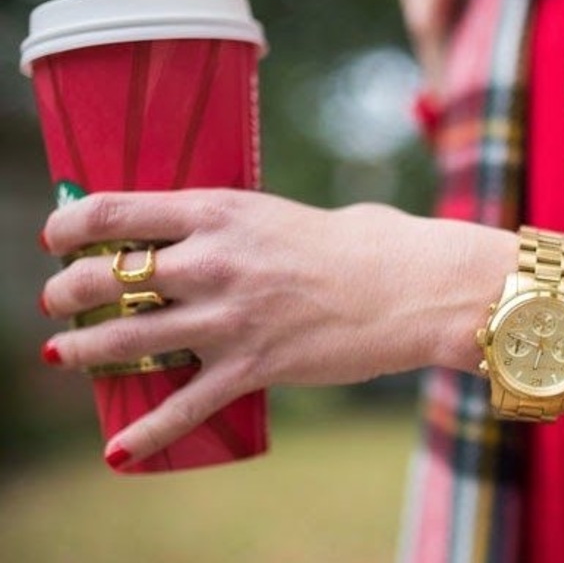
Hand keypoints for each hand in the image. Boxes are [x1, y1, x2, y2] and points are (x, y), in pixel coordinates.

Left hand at [39, 189, 516, 466]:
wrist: (411, 285)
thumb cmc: (360, 241)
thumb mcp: (284, 214)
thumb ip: (236, 225)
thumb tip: (202, 232)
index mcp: (221, 211)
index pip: (117, 212)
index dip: (70, 227)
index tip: (55, 239)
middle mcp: (212, 261)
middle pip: (106, 279)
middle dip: (66, 293)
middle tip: (58, 302)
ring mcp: (229, 317)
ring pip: (125, 340)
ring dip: (82, 351)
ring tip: (62, 353)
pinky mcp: (251, 366)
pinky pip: (182, 406)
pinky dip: (145, 433)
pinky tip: (118, 450)